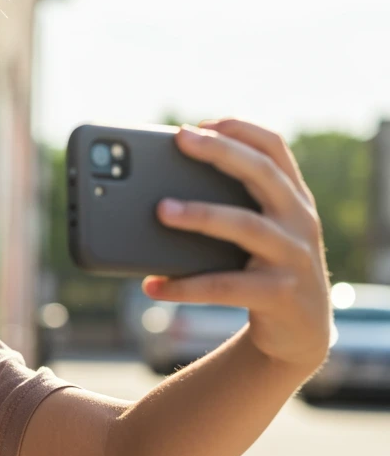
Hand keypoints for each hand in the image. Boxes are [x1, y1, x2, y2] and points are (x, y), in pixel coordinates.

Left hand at [142, 118, 332, 372]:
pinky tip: (153, 285)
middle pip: (262, 174)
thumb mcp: (258, 235)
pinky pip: (224, 286)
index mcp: (293, 199)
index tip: (203, 122)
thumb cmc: (263, 273)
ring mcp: (292, 257)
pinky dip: (184, 285)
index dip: (241, 129)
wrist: (301, 333)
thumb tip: (156, 195)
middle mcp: (300, 221)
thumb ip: (230, 208)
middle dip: (221, 152)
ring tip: (160, 210)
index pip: (275, 149)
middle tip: (181, 140)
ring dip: (201, 214)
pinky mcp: (278, 294)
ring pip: (245, 226)